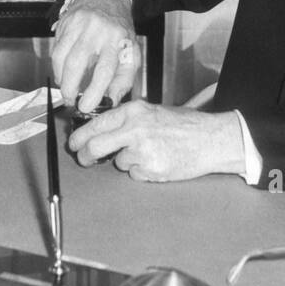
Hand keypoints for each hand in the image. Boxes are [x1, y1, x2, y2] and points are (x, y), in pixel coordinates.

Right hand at [51, 0, 138, 112]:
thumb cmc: (119, 29)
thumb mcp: (131, 52)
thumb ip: (124, 79)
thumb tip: (111, 101)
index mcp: (117, 40)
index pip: (104, 70)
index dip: (93, 91)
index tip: (86, 106)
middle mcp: (97, 31)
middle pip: (76, 63)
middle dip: (69, 88)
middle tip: (71, 101)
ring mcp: (78, 24)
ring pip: (61, 56)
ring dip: (60, 78)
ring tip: (66, 88)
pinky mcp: (65, 23)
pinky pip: (55, 48)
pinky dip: (56, 65)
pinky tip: (63, 72)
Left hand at [67, 101, 245, 181]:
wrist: (211, 139)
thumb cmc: (185, 125)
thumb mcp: (153, 112)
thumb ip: (128, 120)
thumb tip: (100, 132)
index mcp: (134, 110)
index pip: (96, 124)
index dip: (79, 137)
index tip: (73, 144)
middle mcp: (135, 128)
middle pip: (95, 146)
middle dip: (85, 156)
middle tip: (84, 160)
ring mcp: (142, 149)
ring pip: (118, 162)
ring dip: (127, 162)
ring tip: (150, 153)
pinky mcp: (151, 168)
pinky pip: (135, 174)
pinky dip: (142, 171)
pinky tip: (158, 161)